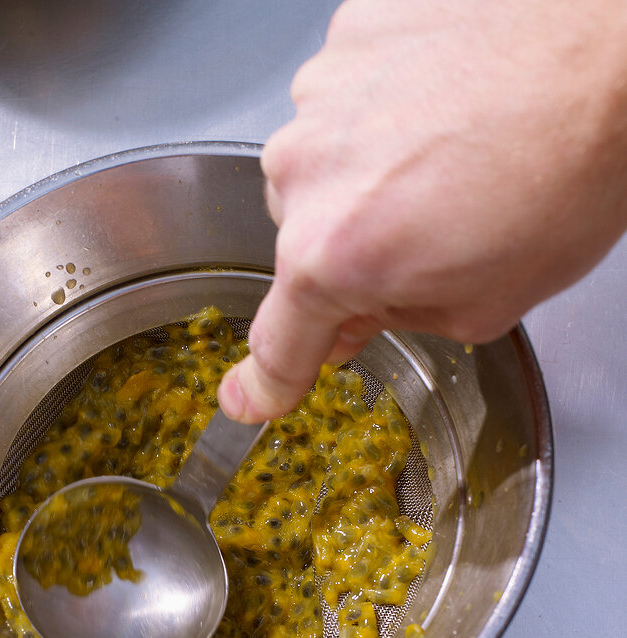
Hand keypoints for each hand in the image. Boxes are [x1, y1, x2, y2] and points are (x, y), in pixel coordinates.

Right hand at [218, 0, 626, 420]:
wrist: (613, 47)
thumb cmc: (571, 170)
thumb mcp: (486, 300)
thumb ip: (397, 320)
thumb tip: (352, 318)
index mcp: (333, 255)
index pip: (280, 340)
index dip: (269, 380)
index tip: (251, 397)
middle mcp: (305, 171)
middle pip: (304, 241)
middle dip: (353, 249)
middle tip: (432, 230)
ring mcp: (322, 92)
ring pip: (322, 163)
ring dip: (369, 172)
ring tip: (452, 155)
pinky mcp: (350, 33)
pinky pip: (348, 96)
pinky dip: (388, 108)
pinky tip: (449, 103)